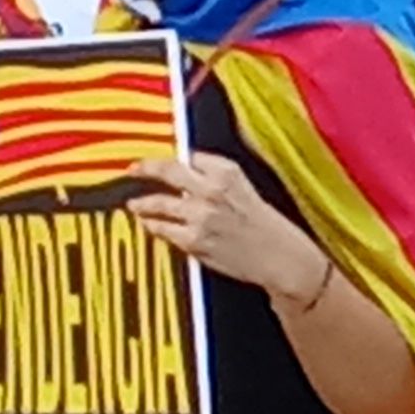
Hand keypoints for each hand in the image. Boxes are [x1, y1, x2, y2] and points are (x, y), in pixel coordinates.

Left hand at [127, 154, 326, 299]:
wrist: (280, 258)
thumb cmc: (267, 226)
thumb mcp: (246, 190)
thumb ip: (217, 179)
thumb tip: (187, 173)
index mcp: (228, 172)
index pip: (191, 156)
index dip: (176, 159)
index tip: (163, 161)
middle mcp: (212, 189)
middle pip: (168, 170)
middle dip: (146, 168)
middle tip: (133, 169)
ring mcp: (200, 215)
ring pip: (159, 202)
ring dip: (142, 203)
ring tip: (135, 204)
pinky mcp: (193, 240)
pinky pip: (163, 229)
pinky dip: (153, 226)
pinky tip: (149, 225)